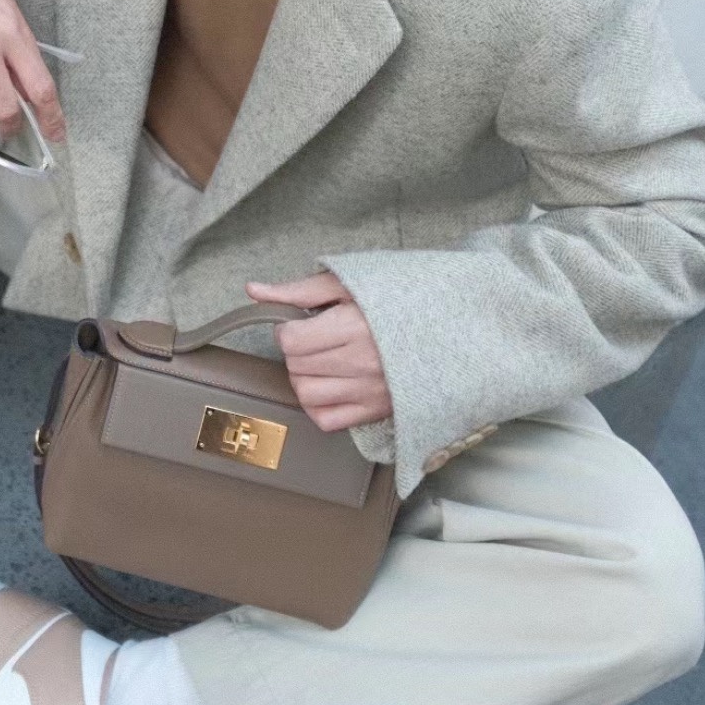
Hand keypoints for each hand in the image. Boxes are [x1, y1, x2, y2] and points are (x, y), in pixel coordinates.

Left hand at [245, 271, 391, 432]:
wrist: (450, 326)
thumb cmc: (399, 301)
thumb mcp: (349, 283)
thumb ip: (299, 289)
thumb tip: (253, 290)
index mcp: (355, 326)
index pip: (292, 341)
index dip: (287, 330)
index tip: (299, 323)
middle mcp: (362, 363)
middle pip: (297, 367)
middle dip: (295, 351)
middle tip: (312, 339)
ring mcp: (368, 391)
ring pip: (306, 395)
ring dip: (302, 378)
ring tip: (319, 362)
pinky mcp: (375, 411)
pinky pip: (327, 420)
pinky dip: (317, 405)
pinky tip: (327, 386)